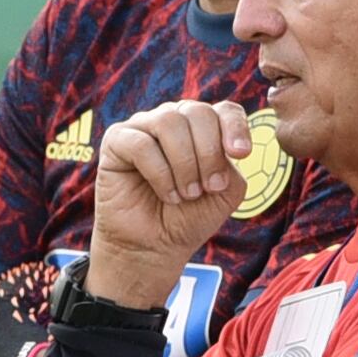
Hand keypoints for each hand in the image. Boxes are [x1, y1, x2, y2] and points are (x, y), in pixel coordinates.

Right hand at [87, 100, 251, 306]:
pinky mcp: (117, 141)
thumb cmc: (188, 217)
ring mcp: (143, 127)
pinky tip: (167, 195)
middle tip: (209, 187)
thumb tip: (224, 146)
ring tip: (187, 194)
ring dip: (184, 163)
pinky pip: (141, 143)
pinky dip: (160, 173)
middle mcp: (172, 120)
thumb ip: (231, 163)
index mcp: (201, 128)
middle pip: (197, 111)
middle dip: (209, 152)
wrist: (155, 246)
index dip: (235, 127)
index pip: (223, 110)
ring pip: (168, 121)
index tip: (241, 155)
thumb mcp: (226, 192)